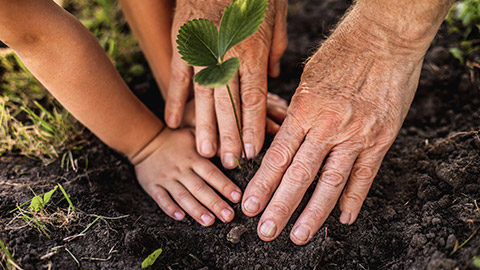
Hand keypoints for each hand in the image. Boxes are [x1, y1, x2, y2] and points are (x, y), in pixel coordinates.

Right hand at [132, 128, 241, 225]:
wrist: (146, 140)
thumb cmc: (176, 140)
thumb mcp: (194, 135)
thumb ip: (212, 144)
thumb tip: (232, 153)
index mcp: (193, 158)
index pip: (211, 174)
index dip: (224, 186)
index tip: (237, 197)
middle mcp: (181, 170)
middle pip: (200, 188)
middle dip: (215, 203)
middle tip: (228, 216)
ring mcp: (166, 178)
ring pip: (183, 196)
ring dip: (196, 210)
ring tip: (210, 221)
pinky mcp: (153, 185)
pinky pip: (161, 199)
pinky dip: (170, 208)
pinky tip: (181, 217)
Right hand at [166, 0, 287, 168]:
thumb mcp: (275, 14)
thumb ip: (275, 48)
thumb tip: (273, 75)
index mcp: (252, 50)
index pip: (253, 98)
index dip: (253, 127)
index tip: (252, 151)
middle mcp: (226, 55)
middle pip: (229, 104)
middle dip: (230, 136)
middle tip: (231, 163)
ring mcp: (202, 51)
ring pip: (202, 97)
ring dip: (204, 127)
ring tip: (206, 153)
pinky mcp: (182, 44)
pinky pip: (178, 78)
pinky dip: (175, 102)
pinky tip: (174, 123)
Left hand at [241, 8, 433, 243]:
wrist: (385, 39)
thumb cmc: (342, 53)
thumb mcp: (308, 79)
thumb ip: (297, 111)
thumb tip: (284, 137)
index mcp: (304, 111)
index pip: (278, 157)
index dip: (262, 185)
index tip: (250, 206)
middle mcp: (328, 128)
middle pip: (299, 176)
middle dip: (280, 207)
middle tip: (266, 231)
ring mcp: (356, 136)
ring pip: (331, 183)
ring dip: (313, 214)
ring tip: (299, 236)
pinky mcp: (381, 139)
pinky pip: (365, 176)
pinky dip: (354, 199)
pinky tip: (343, 218)